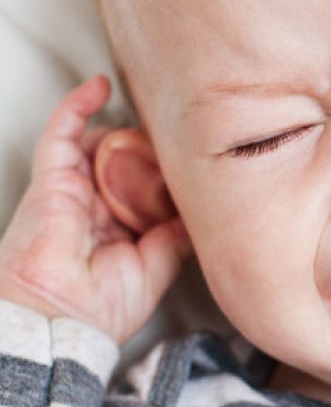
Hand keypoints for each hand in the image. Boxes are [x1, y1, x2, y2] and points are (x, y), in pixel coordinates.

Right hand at [0, 76, 190, 343]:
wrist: (62, 320)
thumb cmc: (101, 307)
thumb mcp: (158, 266)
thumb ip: (177, 234)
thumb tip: (203, 212)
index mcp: (117, 225)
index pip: (142, 181)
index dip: (164, 166)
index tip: (193, 155)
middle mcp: (94, 204)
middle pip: (125, 157)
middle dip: (150, 145)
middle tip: (182, 134)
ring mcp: (72, 189)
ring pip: (101, 141)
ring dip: (127, 128)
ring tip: (159, 116)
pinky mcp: (51, 178)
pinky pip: (62, 131)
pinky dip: (79, 105)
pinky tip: (100, 86)